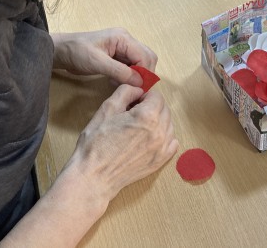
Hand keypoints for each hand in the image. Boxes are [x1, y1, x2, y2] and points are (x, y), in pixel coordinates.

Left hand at [51, 28, 157, 86]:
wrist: (60, 51)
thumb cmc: (76, 53)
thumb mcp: (97, 63)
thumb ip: (120, 71)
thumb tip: (140, 82)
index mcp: (123, 38)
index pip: (145, 56)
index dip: (145, 73)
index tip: (139, 88)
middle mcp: (126, 40)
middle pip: (147, 57)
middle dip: (143, 74)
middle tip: (133, 87)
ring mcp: (122, 47)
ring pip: (140, 62)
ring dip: (135, 76)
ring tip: (121, 84)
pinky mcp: (117, 55)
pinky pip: (130, 66)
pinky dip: (128, 75)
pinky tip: (116, 81)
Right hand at [69, 84, 178, 201]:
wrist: (94, 176)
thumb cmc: (96, 144)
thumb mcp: (106, 109)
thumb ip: (125, 92)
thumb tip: (137, 90)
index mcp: (147, 116)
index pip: (156, 96)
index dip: (143, 96)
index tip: (133, 102)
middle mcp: (159, 131)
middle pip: (164, 109)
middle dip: (151, 107)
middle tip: (133, 114)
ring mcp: (162, 148)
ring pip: (169, 124)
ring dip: (158, 121)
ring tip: (139, 127)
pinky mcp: (160, 161)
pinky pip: (172, 142)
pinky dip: (164, 137)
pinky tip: (149, 138)